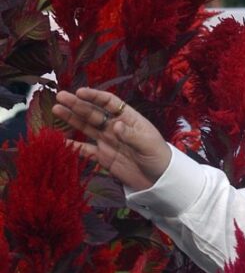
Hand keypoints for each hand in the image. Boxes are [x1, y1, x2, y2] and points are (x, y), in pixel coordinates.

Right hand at [53, 87, 171, 191]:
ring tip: (56, 109)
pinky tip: (61, 140)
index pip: (109, 102)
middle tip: (60, 97)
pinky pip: (86, 150)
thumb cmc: (159, 157)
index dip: (94, 96)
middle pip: (93, 113)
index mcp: (128, 118)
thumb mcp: (148, 144)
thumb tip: (115, 125)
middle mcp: (115, 127)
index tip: (80, 92)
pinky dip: (74, 145)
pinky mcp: (103, 157)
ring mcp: (107, 141)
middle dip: (77, 104)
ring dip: (72, 119)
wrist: (160, 180)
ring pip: (86, 127)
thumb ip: (131, 135)